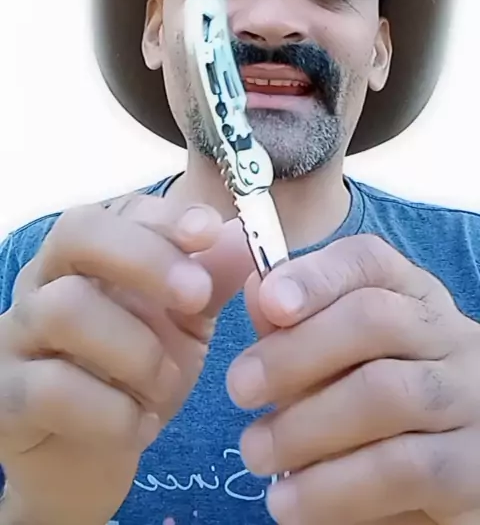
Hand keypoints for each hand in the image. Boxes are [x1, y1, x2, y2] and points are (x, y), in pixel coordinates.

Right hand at [0, 194, 252, 524]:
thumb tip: (246, 236)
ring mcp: (18, 333)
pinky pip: (49, 388)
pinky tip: (139, 426)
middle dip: (145, 258)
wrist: (90, 459)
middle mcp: (46, 279)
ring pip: (64, 308)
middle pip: (78, 232)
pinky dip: (110, 411)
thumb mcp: (185, 322)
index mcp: (93, 254)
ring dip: (135, 350)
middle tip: (196, 297)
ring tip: (165, 386)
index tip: (209, 232)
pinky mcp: (4, 395)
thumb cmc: (138, 374)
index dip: (166, 216)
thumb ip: (213, 278)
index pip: (120, 209)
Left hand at [227, 234, 479, 524]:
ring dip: (305, 426)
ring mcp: (468, 398)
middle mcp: (449, 336)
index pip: (370, 261)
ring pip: (384, 394)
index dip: (315, 275)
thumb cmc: (377, 410)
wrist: (447, 479)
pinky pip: (402, 469)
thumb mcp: (337, 361)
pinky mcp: (472, 468)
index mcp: (412, 298)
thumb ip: (295, 328)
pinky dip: (334, 487)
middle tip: (239, 388)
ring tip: (255, 453)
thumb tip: (258, 288)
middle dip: (294, 352)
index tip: (268, 301)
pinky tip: (291, 503)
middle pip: (373, 319)